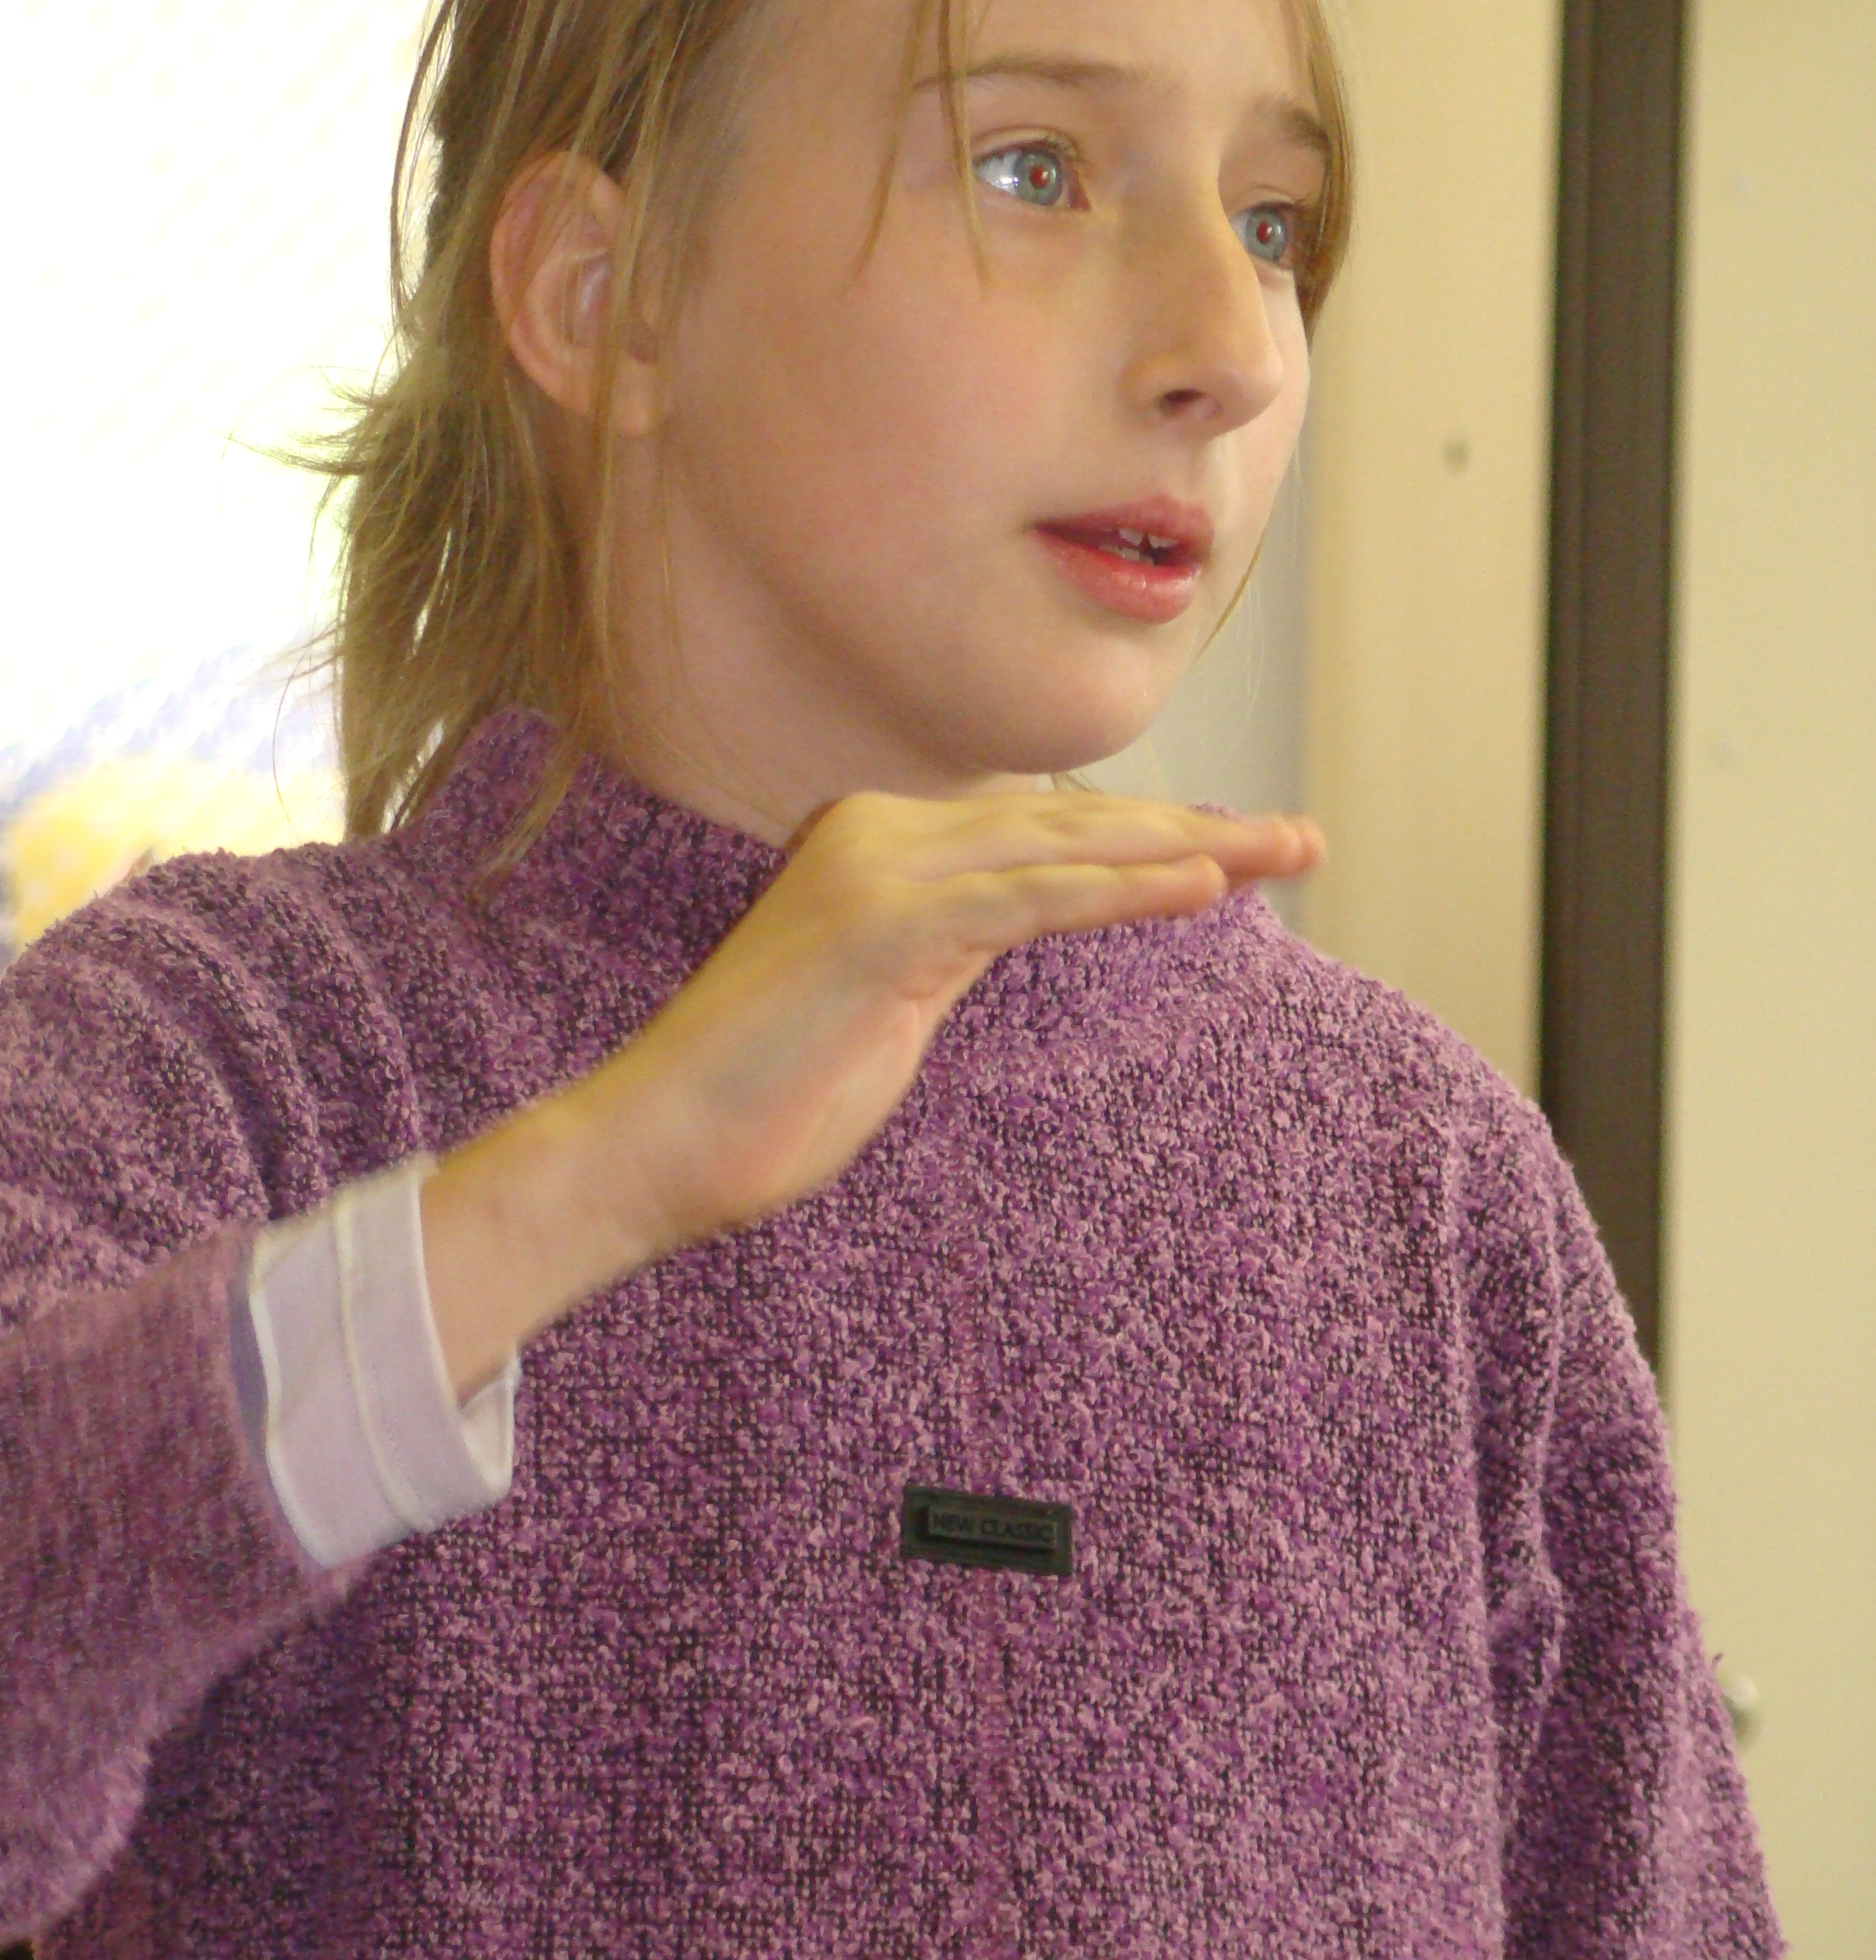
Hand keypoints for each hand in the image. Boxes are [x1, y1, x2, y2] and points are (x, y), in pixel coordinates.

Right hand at [422, 790, 1319, 1397]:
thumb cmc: (764, 1094)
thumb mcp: (887, 999)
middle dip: (1198, 828)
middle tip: (1303, 837)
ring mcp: (879, 872)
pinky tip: (1201, 885)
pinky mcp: (882, 926)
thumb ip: (954, 944)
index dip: (1151, 832)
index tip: (1243, 847)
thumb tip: (1033, 918)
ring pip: (1066, 844)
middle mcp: (881, 834)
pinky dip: (1120, 889)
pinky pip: (1030, 900)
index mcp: (878, 843)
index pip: (1046, 825)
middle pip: (1073, 819)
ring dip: (1190, 847)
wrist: (656, 1140)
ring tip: (1284, 851)